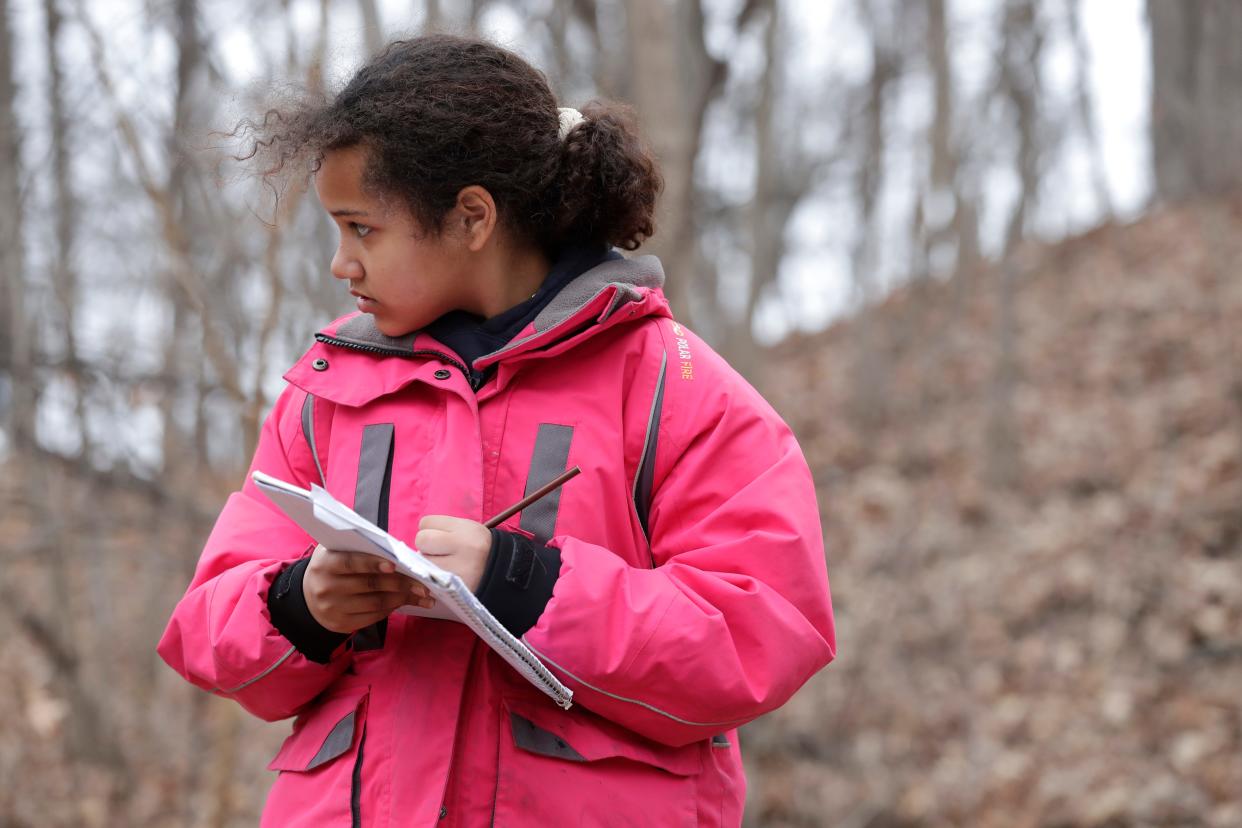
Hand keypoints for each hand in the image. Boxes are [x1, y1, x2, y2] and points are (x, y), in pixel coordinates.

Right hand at [303, 544, 432, 633]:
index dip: (373, 563)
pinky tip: (404, 602)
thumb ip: (359, 547)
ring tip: (422, 594)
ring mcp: (333, 608)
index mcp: (325, 564)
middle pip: (369, 585)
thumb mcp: (336, 551)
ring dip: (402, 598)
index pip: (351, 563)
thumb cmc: (333, 566)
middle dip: (400, 583)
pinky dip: (391, 608)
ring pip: (375, 603)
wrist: (309, 596)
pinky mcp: (341, 624)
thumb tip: (395, 549)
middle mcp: (326, 587)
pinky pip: (372, 617)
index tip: (394, 564)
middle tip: (423, 583)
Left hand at [415, 515, 491, 592]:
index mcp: (465, 529)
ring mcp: (457, 569)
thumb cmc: (478, 548)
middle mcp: (461, 546)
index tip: (441, 537)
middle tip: (439, 552)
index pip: (426, 522)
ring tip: (446, 565)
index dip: (430, 529)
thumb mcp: (467, 530)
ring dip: (429, 564)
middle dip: (426, 546)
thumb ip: (443, 530)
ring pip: (423, 562)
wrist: (503, 571)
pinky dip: (433, 578)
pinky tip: (445, 577)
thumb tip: (418, 541)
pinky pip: (429, 580)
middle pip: (422, 540)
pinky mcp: (454, 588)